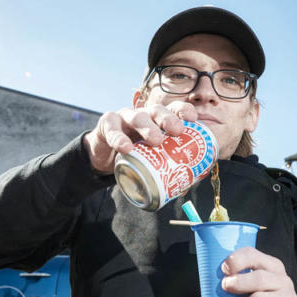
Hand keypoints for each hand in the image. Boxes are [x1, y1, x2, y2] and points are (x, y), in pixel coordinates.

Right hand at [82, 101, 197, 173]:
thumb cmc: (133, 155)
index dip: (183, 110)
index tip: (193, 118)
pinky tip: (126, 147)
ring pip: (137, 116)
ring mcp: (124, 117)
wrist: (104, 157)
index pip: (172, 109)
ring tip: (156, 140)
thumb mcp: (150, 158)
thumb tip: (186, 186)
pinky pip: (112, 129)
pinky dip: (119, 138)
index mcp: (157, 120)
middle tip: (177, 130)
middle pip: (156, 110)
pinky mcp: (106, 125)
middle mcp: (143, 115)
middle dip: (168, 118)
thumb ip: (166, 168)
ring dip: (148, 127)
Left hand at [222, 247, 296, 296]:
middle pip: (258, 278)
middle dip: (237, 284)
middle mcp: (284, 280)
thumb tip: (215, 280)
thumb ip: (240, 279)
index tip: (224, 270)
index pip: (253, 255)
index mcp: (273, 267)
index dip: (236, 260)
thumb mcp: (255, 286)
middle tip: (225, 289)